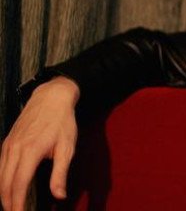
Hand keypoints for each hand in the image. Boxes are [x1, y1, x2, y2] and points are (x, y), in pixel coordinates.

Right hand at [0, 77, 79, 210]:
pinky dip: (2, 179)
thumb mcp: (67, 147)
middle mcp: (15, 149)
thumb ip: (60, 173)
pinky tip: (7, 187)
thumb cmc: (62, 122)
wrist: (51, 97)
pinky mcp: (7, 141)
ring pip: (0, 175)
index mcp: (31, 151)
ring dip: (3, 192)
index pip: (18, 184)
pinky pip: (0, 165)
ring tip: (10, 206)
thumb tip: (59, 195)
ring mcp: (9, 144)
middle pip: (5, 182)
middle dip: (7, 202)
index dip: (17, 203)